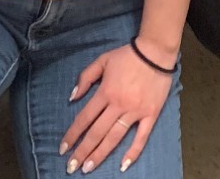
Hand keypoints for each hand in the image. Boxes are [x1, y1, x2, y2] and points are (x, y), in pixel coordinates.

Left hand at [61, 43, 173, 172]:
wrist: (156, 52)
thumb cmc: (128, 55)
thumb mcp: (102, 60)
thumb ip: (85, 77)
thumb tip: (72, 97)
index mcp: (105, 92)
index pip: (84, 118)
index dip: (72, 134)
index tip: (63, 149)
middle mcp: (118, 105)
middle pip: (97, 132)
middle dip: (82, 151)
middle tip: (72, 167)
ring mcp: (135, 111)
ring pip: (114, 137)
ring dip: (100, 154)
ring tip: (88, 168)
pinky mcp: (150, 114)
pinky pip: (141, 137)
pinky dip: (133, 152)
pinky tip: (123, 165)